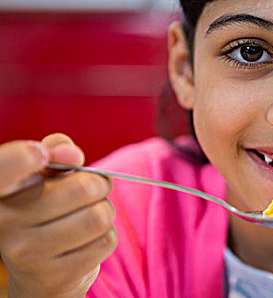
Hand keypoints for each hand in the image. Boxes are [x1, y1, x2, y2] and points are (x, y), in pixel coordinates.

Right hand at [0, 133, 116, 297]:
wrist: (41, 273)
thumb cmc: (47, 209)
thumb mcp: (45, 176)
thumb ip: (56, 152)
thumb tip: (72, 154)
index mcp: (1, 192)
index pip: (3, 167)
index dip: (22, 157)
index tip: (39, 155)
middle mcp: (4, 222)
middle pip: (84, 188)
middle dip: (101, 186)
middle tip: (94, 191)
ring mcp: (26, 253)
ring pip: (99, 217)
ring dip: (106, 213)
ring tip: (89, 218)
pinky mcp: (54, 276)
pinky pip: (105, 242)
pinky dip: (106, 238)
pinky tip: (86, 242)